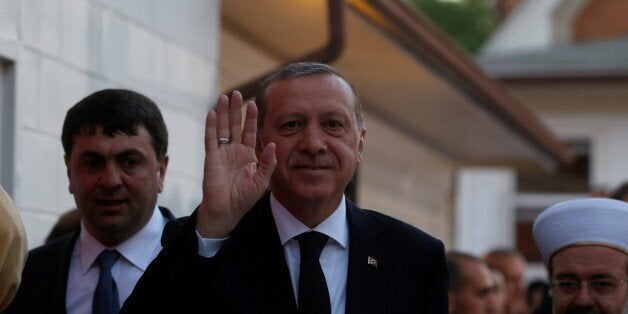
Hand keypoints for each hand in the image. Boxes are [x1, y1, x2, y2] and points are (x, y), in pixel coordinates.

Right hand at [196, 91, 275, 237]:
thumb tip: (272, 144)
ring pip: (222, 128)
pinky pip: (210, 139)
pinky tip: (212, 113)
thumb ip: (267, 163)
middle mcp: (235, 151)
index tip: (253, 103)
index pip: (250, 132)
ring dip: (223, 113)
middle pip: (235, 125)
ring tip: (224, 97)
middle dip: (236, 110)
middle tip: (238, 93)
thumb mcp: (261, 181)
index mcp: (249, 155)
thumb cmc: (244, 199)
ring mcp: (222, 153)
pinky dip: (211, 126)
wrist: (226, 211)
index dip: (251, 118)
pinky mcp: (211, 158)